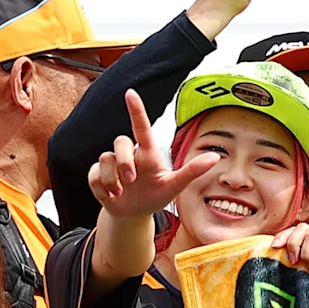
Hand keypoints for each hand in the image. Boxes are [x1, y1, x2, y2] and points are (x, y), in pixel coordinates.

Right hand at [88, 90, 218, 223]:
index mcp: (148, 154)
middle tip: (131, 180)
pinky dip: (102, 188)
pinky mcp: (98, 175)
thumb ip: (192, 172)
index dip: (136, 110)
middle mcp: (130, 155)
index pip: (142, 128)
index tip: (131, 93)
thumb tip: (215, 157)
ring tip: (121, 192)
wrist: (134, 214)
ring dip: (112, 179)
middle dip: (124, 161)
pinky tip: (111, 196)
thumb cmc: (155, 196)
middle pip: (120, 141)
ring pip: (105, 159)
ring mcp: (112, 164)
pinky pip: (93, 175)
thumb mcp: (174, 186)